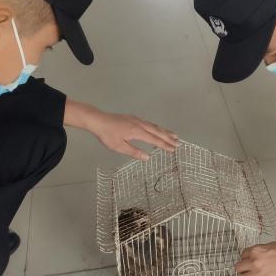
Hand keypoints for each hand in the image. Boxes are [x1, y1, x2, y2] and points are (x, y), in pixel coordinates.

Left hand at [63, 99, 178, 160]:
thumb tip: (147, 158)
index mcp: (137, 132)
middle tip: (178, 143)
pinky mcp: (133, 118)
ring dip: (164, 131)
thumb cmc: (107, 135)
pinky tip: (158, 129)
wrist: (98, 120)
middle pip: (157, 131)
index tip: (173, 149)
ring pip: (154, 126)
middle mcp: (139, 124)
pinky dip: (156, 127)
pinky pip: (149, 123)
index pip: (154, 140)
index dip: (164, 145)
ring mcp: (137, 120)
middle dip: (168, 137)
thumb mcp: (119, 147)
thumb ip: (134, 152)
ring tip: (173, 135)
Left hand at [235, 232, 275, 275]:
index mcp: (256, 251)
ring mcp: (259, 274)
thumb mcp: (271, 246)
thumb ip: (262, 253)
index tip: (247, 262)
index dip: (245, 259)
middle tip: (247, 272)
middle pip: (239, 267)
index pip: (243, 255)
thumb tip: (260, 258)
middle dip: (242, 270)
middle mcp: (254, 262)